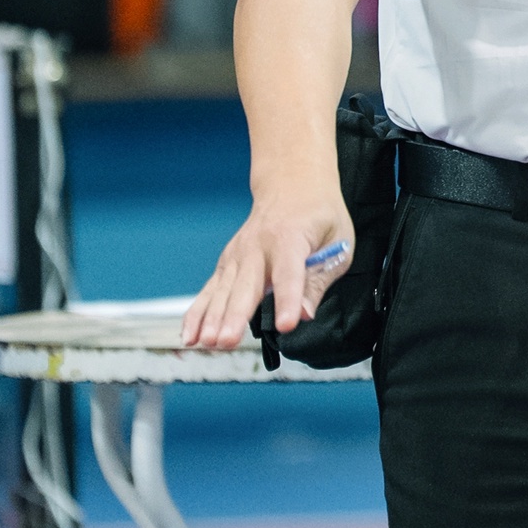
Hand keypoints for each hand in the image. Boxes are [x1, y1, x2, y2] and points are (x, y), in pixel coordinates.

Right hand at [181, 193, 354, 351]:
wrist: (292, 185)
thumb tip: (306, 314)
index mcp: (291, 238)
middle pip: (246, 285)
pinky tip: (190, 337)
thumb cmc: (319, 215)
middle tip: (227, 341)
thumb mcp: (337, 241)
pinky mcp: (227, 264)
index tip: (286, 324)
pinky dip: (198, 314)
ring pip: (223, 290)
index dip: (287, 300)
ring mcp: (238, 254)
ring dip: (213, 318)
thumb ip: (319, 280)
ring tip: (208, 343)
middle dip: (236, 315)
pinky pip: (210, 291)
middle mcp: (258, 246)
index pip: (289, 274)